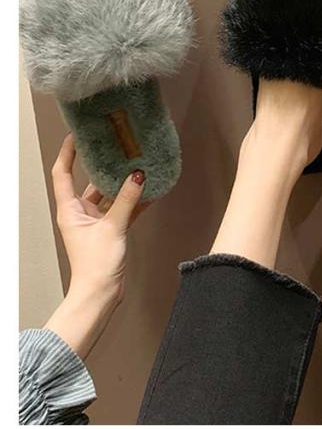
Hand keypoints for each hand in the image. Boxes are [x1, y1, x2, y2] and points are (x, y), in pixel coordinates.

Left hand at [45, 134, 147, 358]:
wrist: (101, 293)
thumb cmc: (96, 263)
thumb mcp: (112, 227)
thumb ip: (126, 200)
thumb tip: (138, 175)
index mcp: (70, 210)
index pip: (63, 174)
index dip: (68, 153)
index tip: (77, 136)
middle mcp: (81, 213)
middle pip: (90, 182)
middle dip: (103, 166)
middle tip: (116, 147)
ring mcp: (96, 222)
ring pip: (110, 196)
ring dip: (123, 184)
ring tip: (138, 164)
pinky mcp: (110, 231)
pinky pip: (123, 209)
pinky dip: (134, 201)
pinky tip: (150, 190)